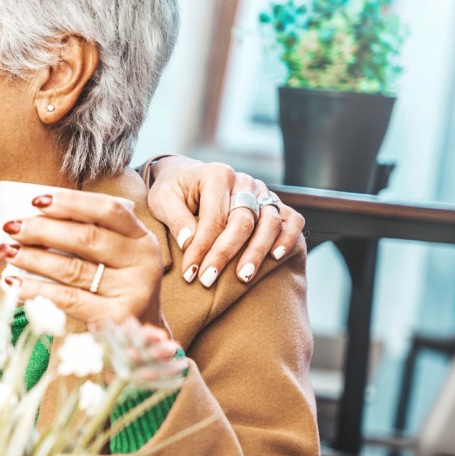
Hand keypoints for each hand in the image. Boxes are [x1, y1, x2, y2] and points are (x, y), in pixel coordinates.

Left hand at [3, 188, 167, 333]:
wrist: (142, 330)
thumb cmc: (117, 282)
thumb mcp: (115, 254)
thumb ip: (87, 234)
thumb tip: (33, 218)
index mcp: (141, 238)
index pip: (108, 210)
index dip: (71, 202)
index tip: (37, 201)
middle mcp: (142, 262)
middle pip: (86, 238)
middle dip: (43, 230)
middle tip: (12, 227)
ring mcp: (131, 291)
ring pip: (72, 269)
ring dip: (33, 258)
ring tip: (8, 251)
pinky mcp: (115, 317)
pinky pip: (67, 298)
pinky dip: (36, 289)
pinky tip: (13, 282)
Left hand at [144, 156, 305, 286]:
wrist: (187, 177)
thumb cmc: (173, 191)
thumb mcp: (162, 200)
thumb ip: (176, 219)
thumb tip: (189, 243)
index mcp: (216, 175)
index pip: (214, 217)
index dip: (202, 247)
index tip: (190, 272)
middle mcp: (243, 181)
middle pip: (243, 221)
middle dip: (225, 254)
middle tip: (209, 280)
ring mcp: (262, 192)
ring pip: (270, 222)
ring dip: (257, 252)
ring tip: (242, 278)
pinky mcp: (273, 203)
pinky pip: (291, 220)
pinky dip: (288, 238)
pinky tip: (276, 258)